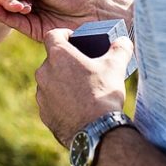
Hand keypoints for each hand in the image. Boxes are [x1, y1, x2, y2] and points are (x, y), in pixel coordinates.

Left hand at [35, 28, 132, 145]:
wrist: (96, 131)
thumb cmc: (103, 94)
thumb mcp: (116, 67)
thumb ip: (120, 49)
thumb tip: (124, 41)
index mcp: (59, 56)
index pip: (53, 35)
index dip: (63, 34)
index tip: (73, 39)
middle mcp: (44, 73)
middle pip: (52, 60)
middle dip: (66, 61)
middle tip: (83, 67)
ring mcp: (41, 94)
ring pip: (50, 81)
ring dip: (61, 81)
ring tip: (81, 89)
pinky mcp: (44, 113)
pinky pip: (50, 101)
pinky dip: (60, 101)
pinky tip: (77, 107)